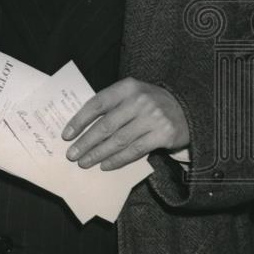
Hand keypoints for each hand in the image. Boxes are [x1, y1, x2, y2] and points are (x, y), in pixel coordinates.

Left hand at [62, 77, 189, 170]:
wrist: (187, 110)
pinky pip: (135, 150)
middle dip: (86, 142)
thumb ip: (110, 105)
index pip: (97, 104)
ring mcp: (152, 117)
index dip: (79, 120)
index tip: (66, 135)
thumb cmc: (149, 103)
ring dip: (98, 154)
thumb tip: (81, 127)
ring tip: (84, 162)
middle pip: (106, 125)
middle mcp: (139, 100)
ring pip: (118, 140)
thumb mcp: (131, 95)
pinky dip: (117, 160)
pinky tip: (105, 165)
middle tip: (72, 155)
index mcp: (127, 87)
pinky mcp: (163, 135)